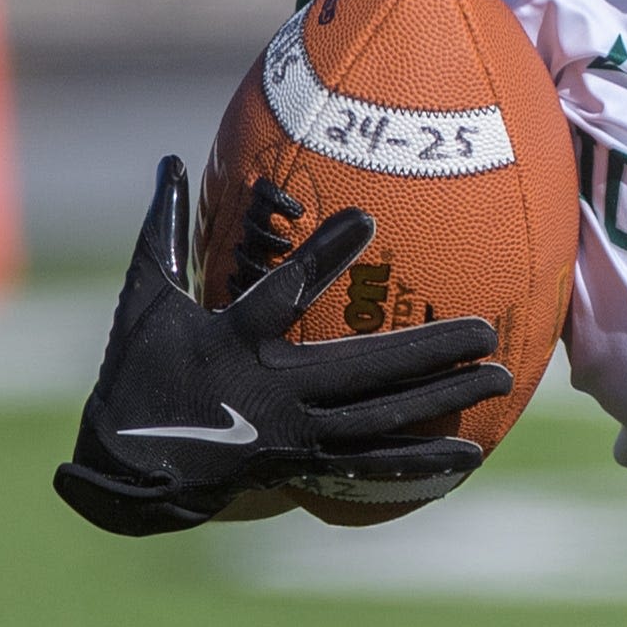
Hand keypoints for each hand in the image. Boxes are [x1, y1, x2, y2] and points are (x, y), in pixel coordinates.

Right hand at [53, 158, 514, 536]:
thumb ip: (164, 230)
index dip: (324, 255)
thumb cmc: (137, 372)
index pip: (284, 290)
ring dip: (442, 399)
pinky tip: (469, 455)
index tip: (368, 219)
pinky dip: (420, 460)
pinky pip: (369, 464)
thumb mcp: (144, 297)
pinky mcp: (302, 463)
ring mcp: (292, 432)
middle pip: (363, 369)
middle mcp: (271, 389)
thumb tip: (168, 160)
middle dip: (428, 351)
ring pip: (380, 417)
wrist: (125, 466)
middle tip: (487, 331)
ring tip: (500, 379)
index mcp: (233, 340)